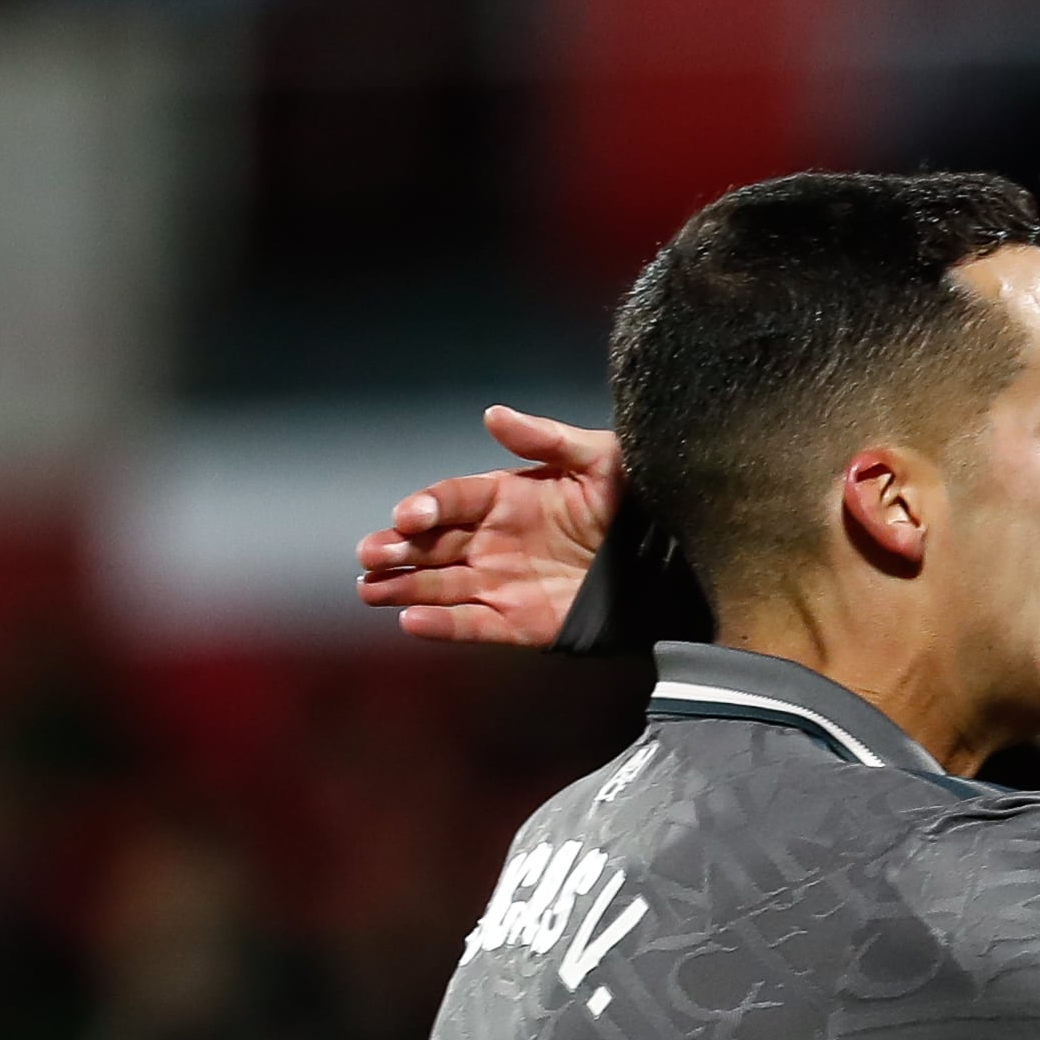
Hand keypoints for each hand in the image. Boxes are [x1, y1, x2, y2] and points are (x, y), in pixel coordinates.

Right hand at [355, 406, 622, 646]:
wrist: (669, 558)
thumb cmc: (634, 500)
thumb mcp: (597, 458)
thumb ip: (545, 438)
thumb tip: (494, 414)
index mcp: (505, 497)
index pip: (452, 499)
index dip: (427, 506)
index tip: (407, 516)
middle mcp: (494, 539)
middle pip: (433, 544)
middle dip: (399, 549)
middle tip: (370, 555)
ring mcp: (503, 581)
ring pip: (442, 584)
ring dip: (405, 586)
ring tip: (369, 590)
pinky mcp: (520, 621)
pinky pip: (475, 624)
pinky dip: (444, 625)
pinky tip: (410, 622)